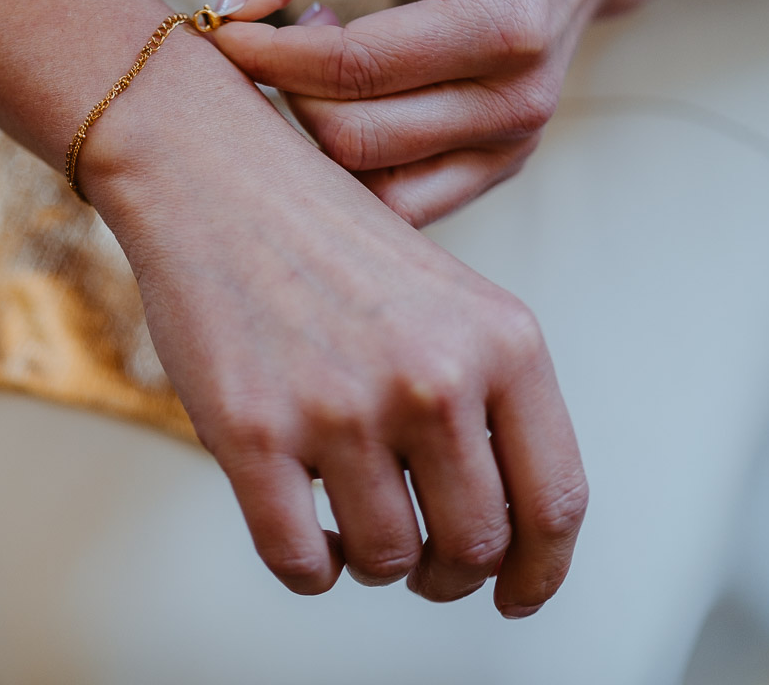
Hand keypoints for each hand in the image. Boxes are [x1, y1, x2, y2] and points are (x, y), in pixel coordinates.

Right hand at [82, 70, 588, 615]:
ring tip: (352, 525)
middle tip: (422, 562)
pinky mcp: (252, 432)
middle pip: (475, 546)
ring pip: (388, 560)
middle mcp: (434, 377)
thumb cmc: (327, 239)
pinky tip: (306, 534)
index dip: (543, 570)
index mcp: (502, 341)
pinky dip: (311, 569)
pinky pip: (301, 562)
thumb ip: (490, 397)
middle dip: (449, 574)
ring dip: (375, 564)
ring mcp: (341, 407)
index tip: (519, 594)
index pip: (554, 501)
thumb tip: (505, 532)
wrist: (214, 175)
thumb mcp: (449, 298)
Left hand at [209, 0, 629, 225]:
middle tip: (268, 40)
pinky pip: (400, 202)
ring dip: (313, 135)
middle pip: (354, 137)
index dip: (269, 54)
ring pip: (370, 185)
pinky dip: (349, 167)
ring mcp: (513, 147)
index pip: (354, 68)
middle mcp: (516, 100)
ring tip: (312, 66)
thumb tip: (229, 6)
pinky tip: (338, 104)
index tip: (220, 29)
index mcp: (501, 23)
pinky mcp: (499, 169)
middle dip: (284, 94)